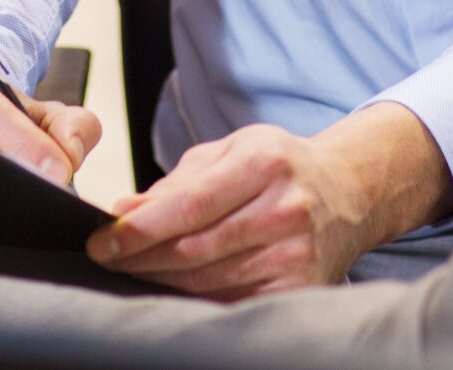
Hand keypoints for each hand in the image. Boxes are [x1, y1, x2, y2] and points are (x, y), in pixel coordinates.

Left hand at [88, 106, 452, 299]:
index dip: (138, 229)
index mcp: (264, 163)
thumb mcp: (233, 151)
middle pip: (192, 249)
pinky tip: (175, 286)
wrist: (349, 192)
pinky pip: (231, 302)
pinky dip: (196, 298)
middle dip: (140, 258)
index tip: (102, 240)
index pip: (188, 206)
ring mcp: (295, 254)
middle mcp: (284, 210)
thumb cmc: (284, 168)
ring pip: (207, 281)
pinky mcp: (300, 288)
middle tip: (108, 258)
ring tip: (136, 269)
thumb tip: (125, 209)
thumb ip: (177, 181)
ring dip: (161, 280)